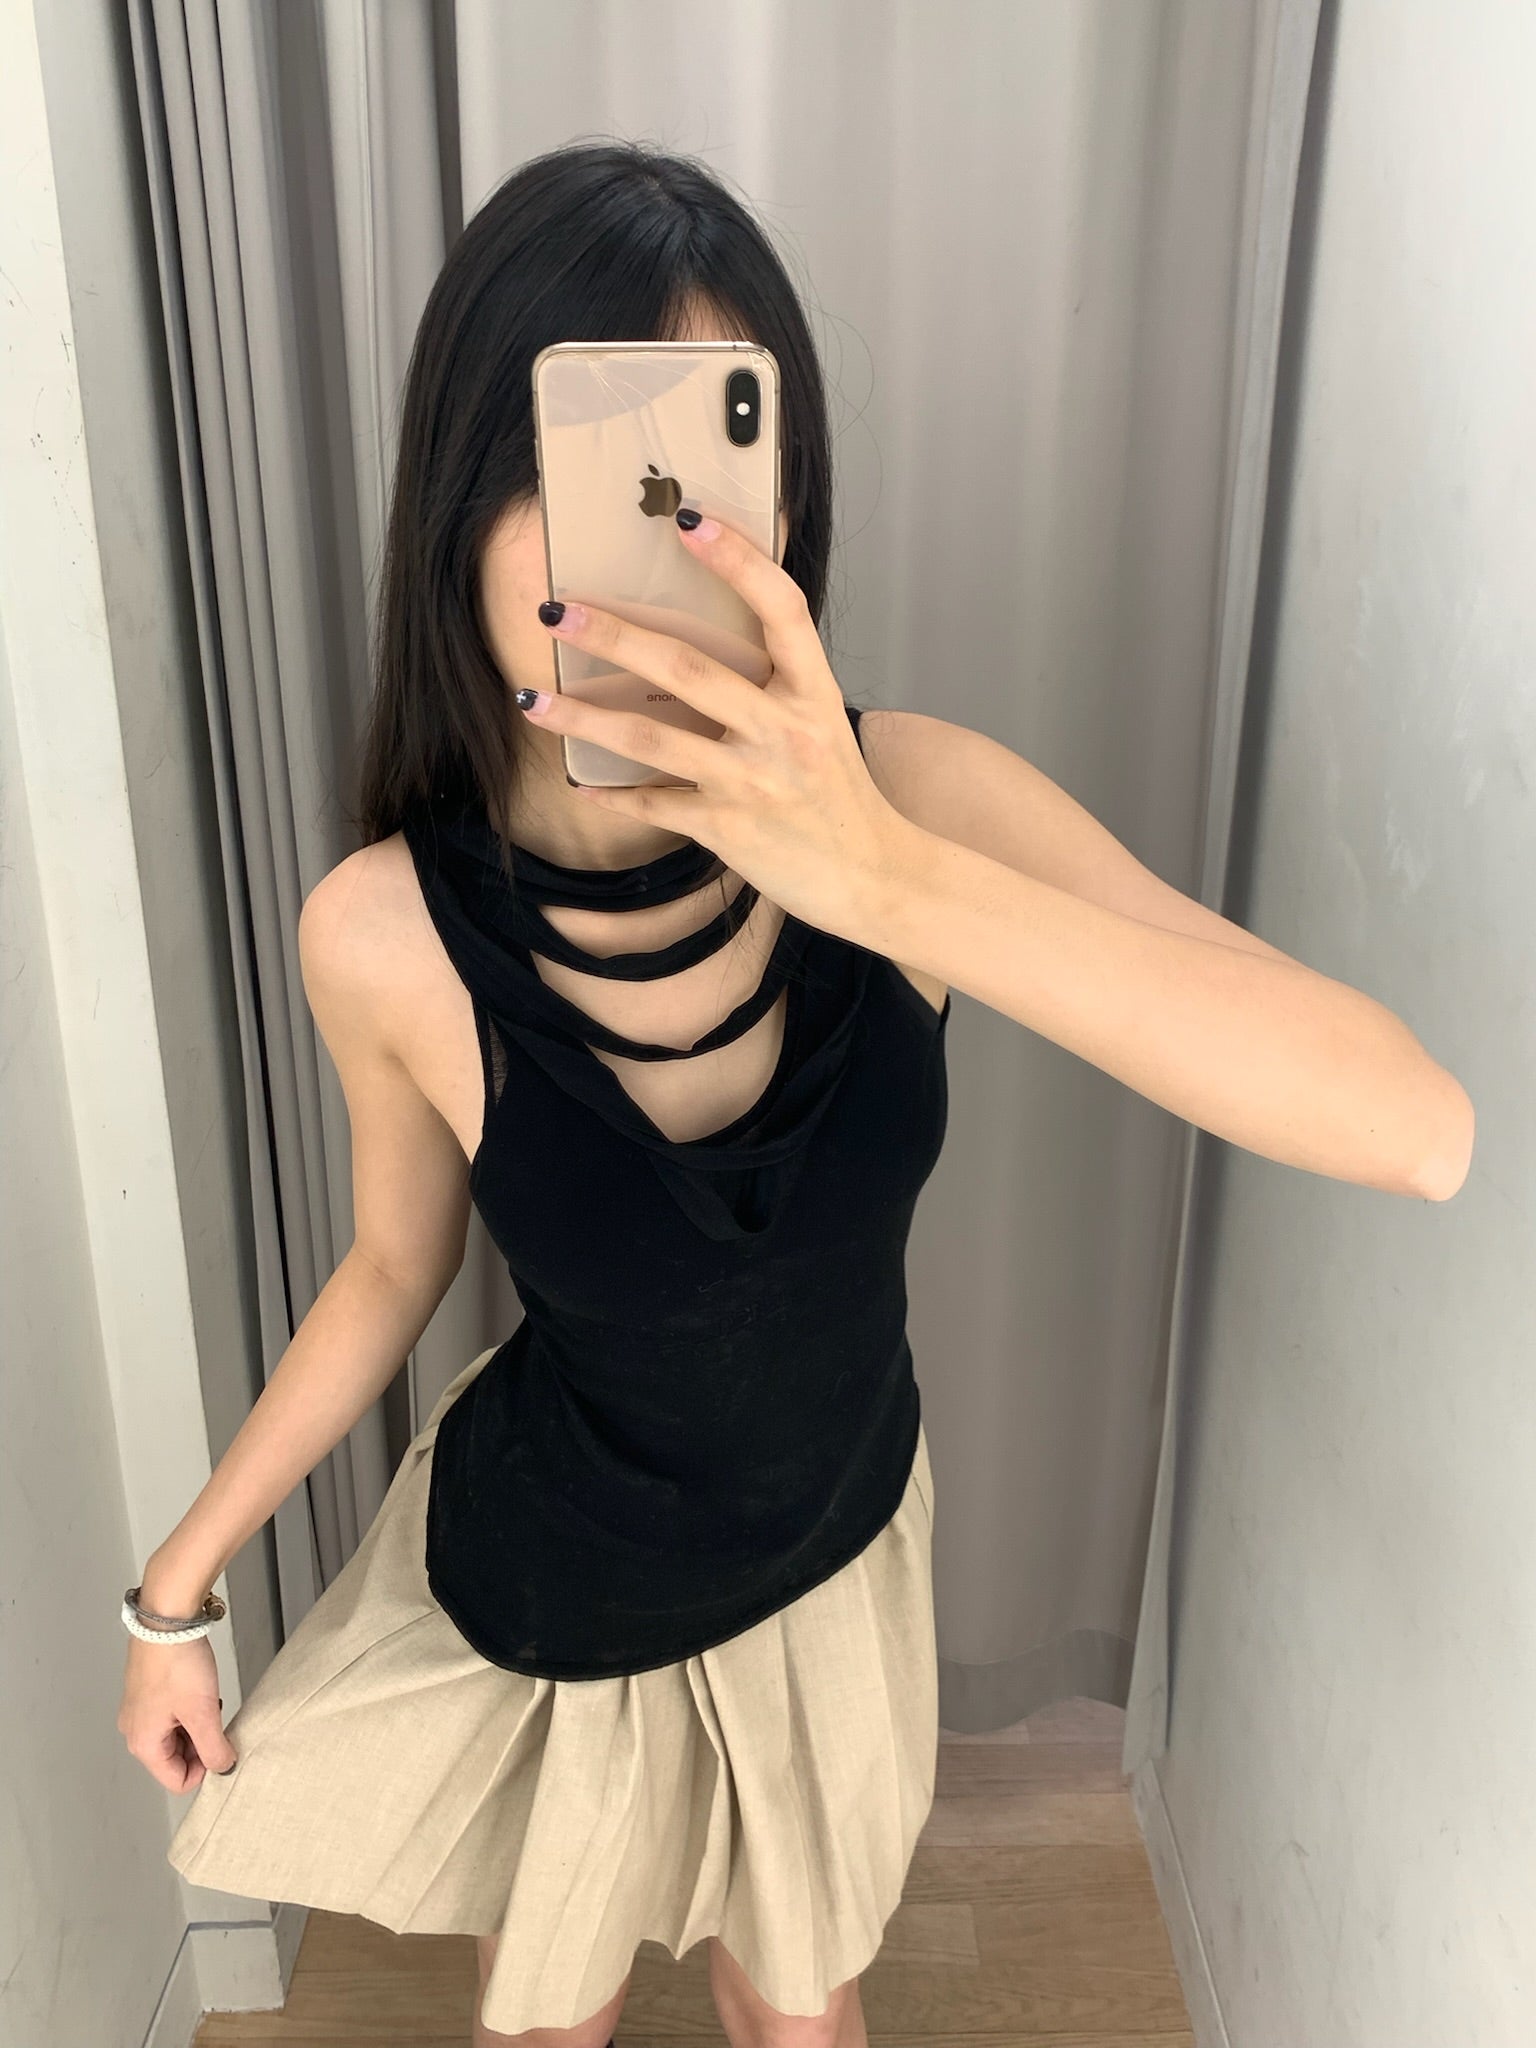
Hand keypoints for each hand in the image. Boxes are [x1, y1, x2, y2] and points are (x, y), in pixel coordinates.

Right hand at [118, 1632, 236, 1792]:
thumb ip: (214, 1748)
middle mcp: (135, 1731)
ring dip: (196, 1725)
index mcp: (143, 1743)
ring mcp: (139, 1710)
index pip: (177, 1781)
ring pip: (174, 1736)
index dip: (205, 1769)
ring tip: (209, 1701)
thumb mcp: (203, 1712)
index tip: (222, 1746)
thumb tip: (223, 1767)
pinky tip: (201, 1691)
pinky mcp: (147, 1692)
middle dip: (201, 1745)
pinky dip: (189, 1710)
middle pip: (175, 1759)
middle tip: (217, 1719)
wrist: (166, 1619)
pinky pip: (171, 1715)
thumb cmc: (178, 1663)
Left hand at [519, 510, 908, 941]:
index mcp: (813, 692)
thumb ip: (777, 682)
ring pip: (653, 739)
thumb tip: (709, 638)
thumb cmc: (839, 795)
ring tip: (533, 699)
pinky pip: (655, 804)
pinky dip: (613, 796)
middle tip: (557, 611)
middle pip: (688, 669)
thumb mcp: (823, 723)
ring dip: (584, 717)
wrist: (874, 877)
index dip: (738, 559)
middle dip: (614, 636)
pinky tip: (582, 784)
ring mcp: (754, 781)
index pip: (780, 608)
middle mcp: (784, 730)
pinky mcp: (729, 829)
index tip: (689, 520)